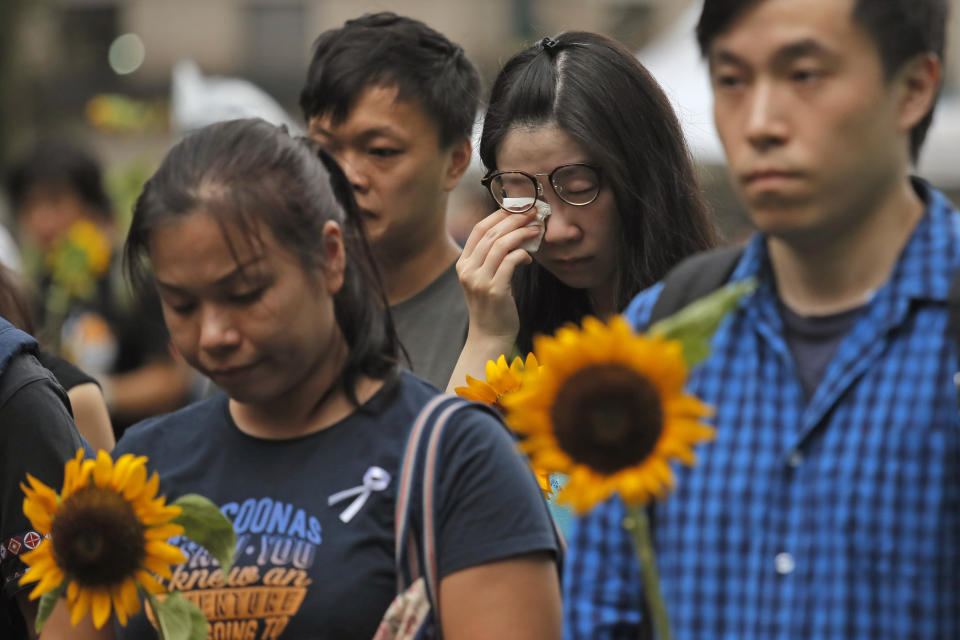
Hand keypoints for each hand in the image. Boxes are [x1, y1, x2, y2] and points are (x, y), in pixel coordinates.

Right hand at [456, 209, 540, 342]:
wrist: (489, 336)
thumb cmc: (492, 306)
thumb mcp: (485, 278)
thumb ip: (492, 258)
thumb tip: (514, 233)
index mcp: (463, 263)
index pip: (478, 229)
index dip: (498, 215)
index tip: (517, 207)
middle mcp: (468, 270)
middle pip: (491, 233)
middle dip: (514, 219)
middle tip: (533, 213)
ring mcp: (479, 280)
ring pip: (500, 245)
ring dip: (521, 233)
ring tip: (536, 229)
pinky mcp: (494, 290)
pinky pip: (510, 262)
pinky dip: (522, 254)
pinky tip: (530, 257)